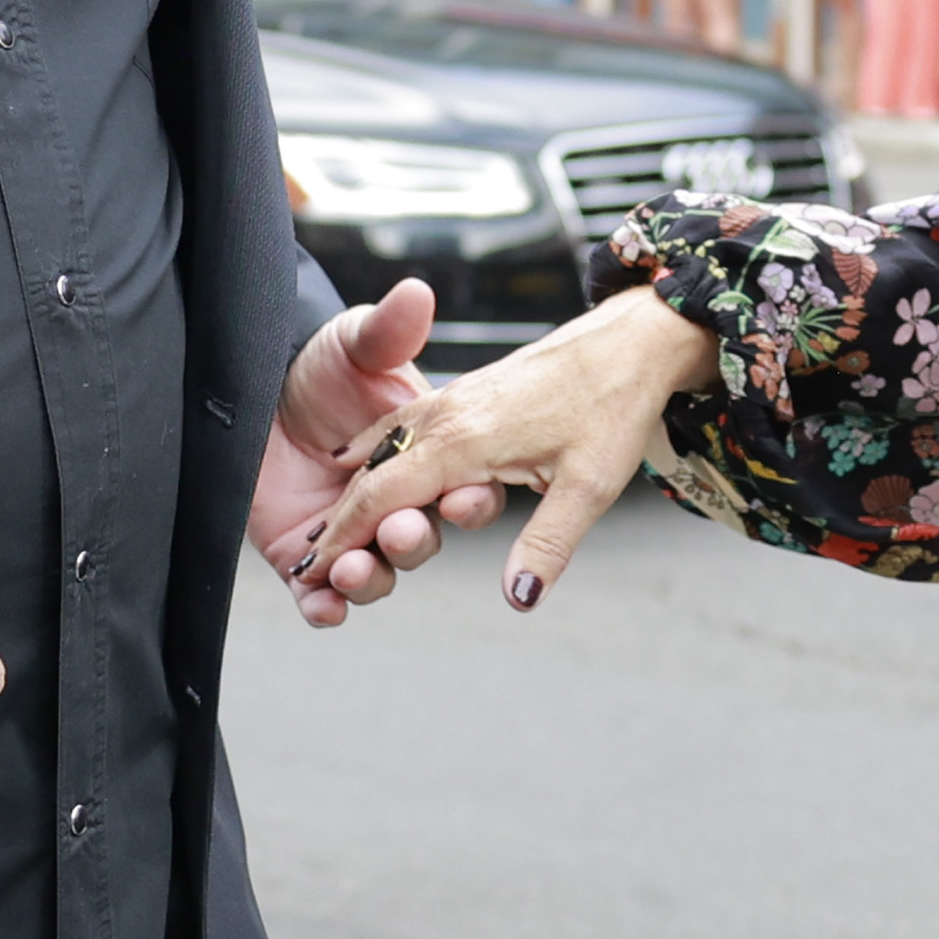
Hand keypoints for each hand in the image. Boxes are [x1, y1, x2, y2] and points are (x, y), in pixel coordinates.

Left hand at [256, 277, 493, 621]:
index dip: (469, 501)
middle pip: (420, 539)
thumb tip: (415, 295)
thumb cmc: (319, 368)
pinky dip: (326, 607)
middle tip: (399, 530)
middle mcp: (397, 505)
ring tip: (351, 567)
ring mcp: (352, 536)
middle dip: (413, 540)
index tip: (465, 498)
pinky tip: (323, 603)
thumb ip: (386, 331)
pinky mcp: (306, 560)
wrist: (256, 394)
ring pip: (376, 573)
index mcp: (426, 461)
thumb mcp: (353, 343)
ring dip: (370, 577)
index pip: (463, 491)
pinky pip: (321, 599)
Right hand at [290, 286, 719, 612]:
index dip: (345, 537)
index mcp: (464, 441)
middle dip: (336, 523)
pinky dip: (372, 452)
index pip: (382, 497)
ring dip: (351, 490)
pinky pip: (402, 425)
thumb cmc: (614, 407)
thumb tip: (516, 598)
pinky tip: (359, 458)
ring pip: (383, 449)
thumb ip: (547, 545)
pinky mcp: (466, 392)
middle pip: (371, 477)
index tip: (316, 573)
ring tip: (325, 526)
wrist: (630, 339)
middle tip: (309, 567)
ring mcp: (453, 400)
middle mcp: (446, 417)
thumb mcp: (590, 487)